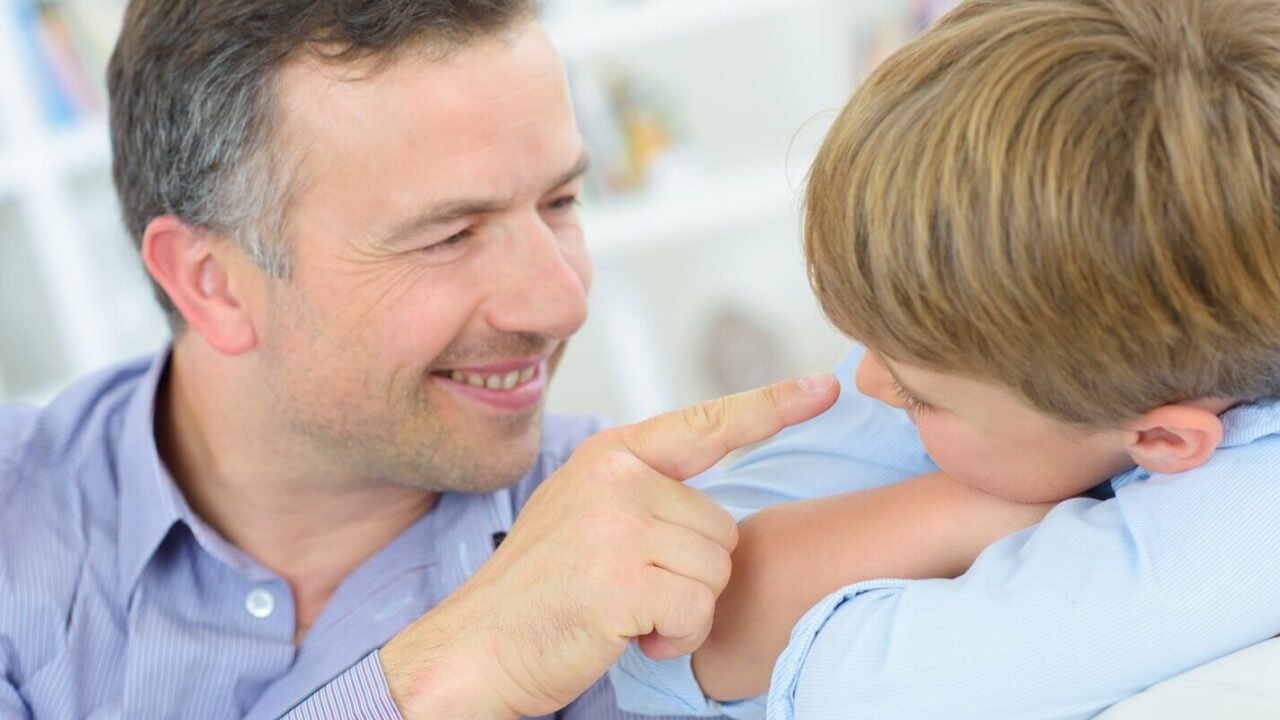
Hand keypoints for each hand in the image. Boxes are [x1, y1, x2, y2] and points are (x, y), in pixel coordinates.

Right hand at [380, 373, 838, 718]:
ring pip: (716, 571)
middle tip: (629, 589)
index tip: (822, 388)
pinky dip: (673, 637)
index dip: (772, 406)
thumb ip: (643, 494)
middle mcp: (616, 477)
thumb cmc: (539, 589)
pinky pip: (697, 610)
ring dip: (683, 609)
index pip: (706, 423)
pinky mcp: (623, 579)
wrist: (476, 647)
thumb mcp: (585, 514)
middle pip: (723, 527)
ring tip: (623, 610)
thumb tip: (714, 512)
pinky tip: (625, 633)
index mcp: (611, 455)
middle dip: (691, 574)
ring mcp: (617, 525)